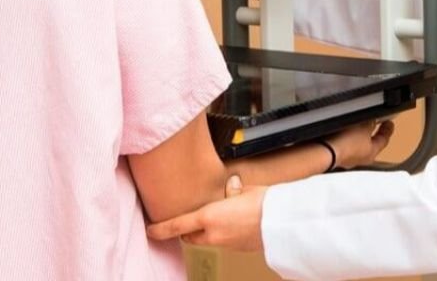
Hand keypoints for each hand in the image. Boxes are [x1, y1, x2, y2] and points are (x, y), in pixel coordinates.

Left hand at [147, 175, 266, 251]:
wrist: (285, 224)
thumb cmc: (267, 204)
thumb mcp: (246, 190)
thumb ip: (234, 191)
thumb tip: (232, 187)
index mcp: (210, 217)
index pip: (177, 225)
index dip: (161, 229)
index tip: (151, 230)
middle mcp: (214, 234)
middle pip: (190, 237)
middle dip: (187, 230)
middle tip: (187, 220)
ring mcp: (226, 244)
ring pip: (207, 240)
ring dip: (206, 232)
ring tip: (218, 217)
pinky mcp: (238, 249)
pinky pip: (223, 242)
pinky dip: (223, 234)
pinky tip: (235, 224)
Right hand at [326, 119, 394, 169]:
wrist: (325, 151)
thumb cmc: (346, 143)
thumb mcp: (364, 127)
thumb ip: (370, 123)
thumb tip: (372, 121)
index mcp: (372, 152)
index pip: (384, 140)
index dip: (387, 130)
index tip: (389, 123)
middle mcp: (360, 158)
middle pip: (370, 144)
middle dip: (371, 133)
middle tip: (373, 122)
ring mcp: (347, 158)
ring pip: (356, 144)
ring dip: (357, 135)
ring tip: (355, 123)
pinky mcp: (335, 155)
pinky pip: (343, 144)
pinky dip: (345, 137)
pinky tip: (341, 130)